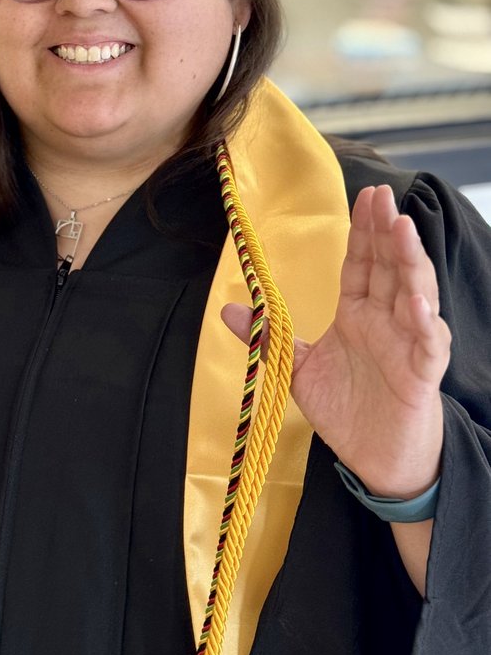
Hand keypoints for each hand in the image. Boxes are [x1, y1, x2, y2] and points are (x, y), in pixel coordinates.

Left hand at [223, 184, 448, 498]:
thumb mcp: (298, 369)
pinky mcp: (420, 374)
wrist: (376, 459)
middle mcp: (386, 321)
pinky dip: (423, 324)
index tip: (365, 196)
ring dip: (410, 262)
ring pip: (415, 294)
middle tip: (384, 196)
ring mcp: (407, 344)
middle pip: (390, 268)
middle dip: (387, 231)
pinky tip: (416, 304)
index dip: (364, 231)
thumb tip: (228, 307)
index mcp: (359, 314)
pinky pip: (426, 345)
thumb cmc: (347, 409)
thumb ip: (269, 337)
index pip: (362, 264)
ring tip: (403, 229)